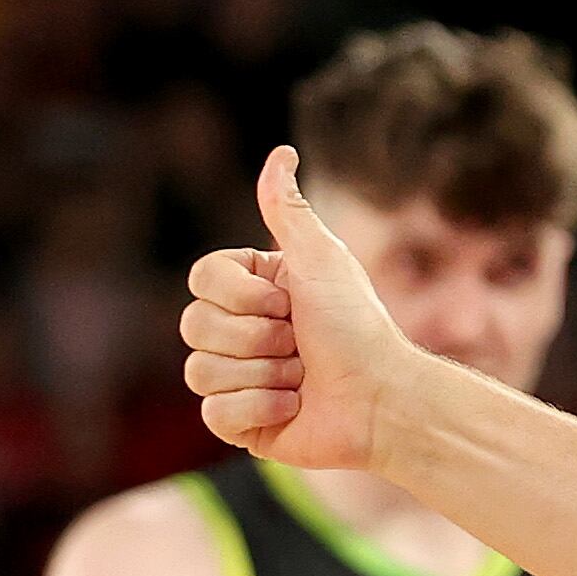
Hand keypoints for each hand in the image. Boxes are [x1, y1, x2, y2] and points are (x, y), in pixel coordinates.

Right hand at [182, 147, 415, 469]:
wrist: (382, 398)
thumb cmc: (356, 325)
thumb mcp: (321, 258)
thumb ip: (288, 210)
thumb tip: (281, 153)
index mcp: (252, 291)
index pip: (202, 279)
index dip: (244, 294)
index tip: (289, 302)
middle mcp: (238, 332)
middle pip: (194, 325)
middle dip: (257, 337)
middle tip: (299, 343)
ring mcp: (235, 379)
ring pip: (200, 371)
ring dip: (263, 374)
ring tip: (302, 377)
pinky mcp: (239, 423)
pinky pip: (215, 413)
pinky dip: (260, 409)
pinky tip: (294, 407)